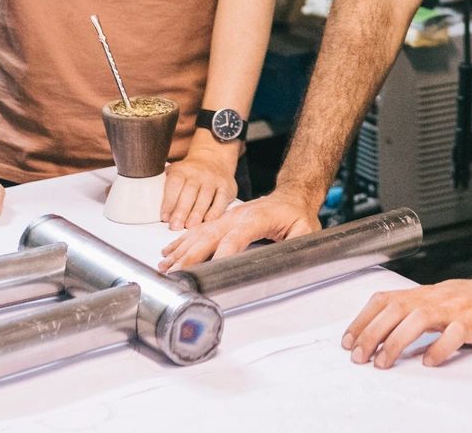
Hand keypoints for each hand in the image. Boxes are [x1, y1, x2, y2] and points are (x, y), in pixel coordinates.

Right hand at [159, 186, 317, 271]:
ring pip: (200, 233)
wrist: (291, 196)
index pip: (235, 237)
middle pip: (209, 236)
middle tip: (176, 274)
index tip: (207, 271)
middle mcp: (237, 216)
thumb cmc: (297, 215)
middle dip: (191, 256)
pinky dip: (182, 242)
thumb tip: (288, 260)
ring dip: (181, 250)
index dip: (221, 253)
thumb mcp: (306, 230)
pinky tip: (169, 252)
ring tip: (165, 267)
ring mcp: (227, 217)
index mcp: (256, 218)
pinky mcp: (222, 220)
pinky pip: (199, 230)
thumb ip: (298, 245)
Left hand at [160, 132, 239, 229]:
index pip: (174, 185)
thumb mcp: (174, 173)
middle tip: (175, 226)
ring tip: (190, 227)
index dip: (168, 201)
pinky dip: (215, 211)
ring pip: (205, 197)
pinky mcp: (227, 187)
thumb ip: (163, 186)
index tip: (164, 217)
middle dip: (181, 211)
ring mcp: (213, 180)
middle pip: (189, 192)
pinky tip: (208, 221)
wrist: (214, 159)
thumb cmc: (189, 174)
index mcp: (182, 171)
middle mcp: (198, 174)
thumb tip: (144, 205)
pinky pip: (221, 200)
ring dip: (197, 213)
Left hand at [342, 277, 471, 368]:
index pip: (386, 299)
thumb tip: (380, 336)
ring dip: (396, 341)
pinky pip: (454, 333)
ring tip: (383, 362)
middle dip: (372, 332)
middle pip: (396, 308)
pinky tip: (428, 361)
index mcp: (424, 294)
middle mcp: (435, 298)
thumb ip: (413, 315)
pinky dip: (439, 348)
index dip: (363, 319)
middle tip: (359, 356)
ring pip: (419, 318)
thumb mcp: (438, 303)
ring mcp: (455, 309)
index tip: (348, 341)